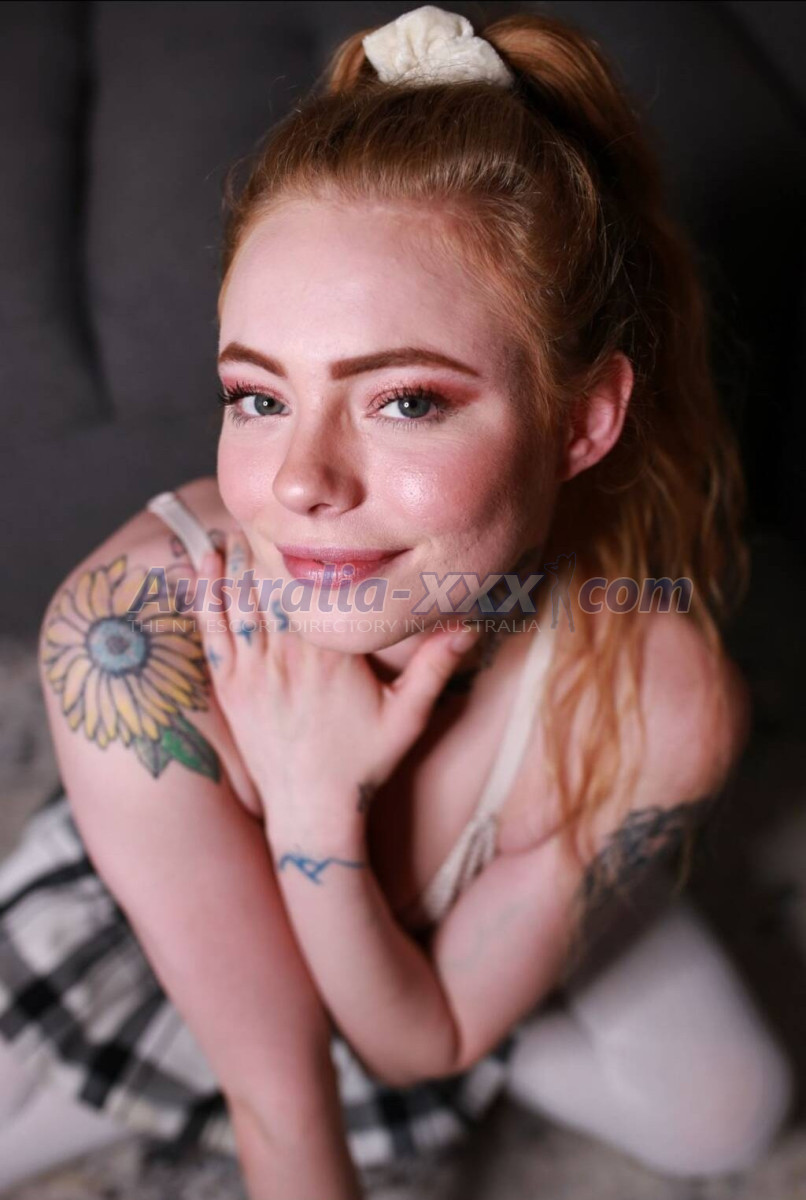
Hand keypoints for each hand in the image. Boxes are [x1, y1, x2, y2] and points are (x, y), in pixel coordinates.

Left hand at [191, 532, 480, 836]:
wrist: (311, 812)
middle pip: (271, 582)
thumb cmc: (362, 764)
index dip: (304, 545)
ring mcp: (252, 672)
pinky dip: (206, 594)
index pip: (313, 585)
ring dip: (234, 558)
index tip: (304, 513)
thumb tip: (470, 625)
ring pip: (238, 599)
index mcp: (330, 655)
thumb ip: (436, 668)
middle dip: (266, 540)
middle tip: (265, 504)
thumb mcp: (408, 717)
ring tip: (237, 522)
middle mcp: (287, 657)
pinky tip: (204, 563)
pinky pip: (212, 630)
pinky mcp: (230, 688)